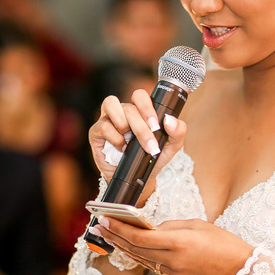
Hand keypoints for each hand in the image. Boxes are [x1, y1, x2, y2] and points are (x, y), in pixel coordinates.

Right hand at [89, 89, 187, 205]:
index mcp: (139, 111)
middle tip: (150, 144)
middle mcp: (122, 111)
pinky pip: (103, 126)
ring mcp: (107, 120)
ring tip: (130, 141)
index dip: (146, 106)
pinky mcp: (96, 132)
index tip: (155, 125)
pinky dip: (115, 139)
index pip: (139, 95)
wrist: (137, 178)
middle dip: (141, 128)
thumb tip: (170, 120)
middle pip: (129, 106)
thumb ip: (178, 131)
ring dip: (124, 124)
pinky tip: (122, 148)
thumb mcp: (171, 146)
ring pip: (111, 104)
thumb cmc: (151, 157)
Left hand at [92, 216, 252, 274]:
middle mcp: (172, 260)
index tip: (104, 219)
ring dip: (121, 247)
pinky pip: (151, 265)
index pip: (139, 237)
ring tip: (106, 236)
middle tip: (97, 226)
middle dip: (114, 236)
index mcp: (178, 243)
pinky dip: (136, 255)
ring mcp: (173, 272)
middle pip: (134, 249)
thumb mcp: (198, 225)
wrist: (242, 271)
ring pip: (139, 259)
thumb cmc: (224, 243)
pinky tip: (126, 248)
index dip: (118, 229)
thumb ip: (171, 226)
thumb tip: (152, 228)